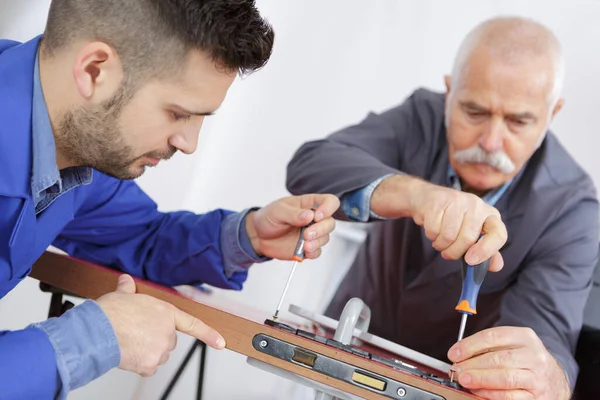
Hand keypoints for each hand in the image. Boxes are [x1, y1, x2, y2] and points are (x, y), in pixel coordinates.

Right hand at [97, 274, 225, 376]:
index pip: (192, 324)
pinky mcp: (150, 364)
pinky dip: (141, 365)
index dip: (209, 334)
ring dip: (149, 351)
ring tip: (130, 341)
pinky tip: (129, 354)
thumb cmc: (110, 313)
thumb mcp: (122, 294)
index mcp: (165, 312)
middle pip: (168, 340)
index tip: (221, 342)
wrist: (98, 331)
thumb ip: (129, 289)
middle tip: (137, 333)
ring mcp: (160, 349)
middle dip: (156, 339)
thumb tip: (125, 281)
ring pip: (159, 354)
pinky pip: (148, 368)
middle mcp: (167, 331)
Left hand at [245, 193, 339, 259]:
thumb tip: (309, 215)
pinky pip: (318, 251)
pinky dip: (313, 252)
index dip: (328, 208)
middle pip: (330, 222)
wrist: (258, 236)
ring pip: (325, 237)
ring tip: (304, 244)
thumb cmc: (268, 218)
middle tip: (307, 234)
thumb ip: (293, 213)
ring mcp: (311, 234)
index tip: (317, 216)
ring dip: (317, 242)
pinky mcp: (307, 247)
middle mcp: (313, 219)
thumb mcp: (277, 211)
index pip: (329, 201)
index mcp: (308, 204)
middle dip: (321, 229)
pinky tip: (305, 250)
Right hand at [372, 175, 506, 269]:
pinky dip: (430, 233)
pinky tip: (431, 226)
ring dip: (440, 243)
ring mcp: (457, 200)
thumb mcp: (468, 235)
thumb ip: (483, 251)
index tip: (473, 260)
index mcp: (488, 214)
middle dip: (455, 251)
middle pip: (469, 239)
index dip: (488, 249)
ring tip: (438, 236)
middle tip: (448, 251)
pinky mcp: (438, 200)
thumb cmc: (450, 220)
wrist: (424, 199)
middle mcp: (476, 204)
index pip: (498, 232)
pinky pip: (434, 229)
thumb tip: (496, 267)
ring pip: (450, 236)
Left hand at [448, 326, 570, 399]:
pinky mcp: (536, 396)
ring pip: (504, 378)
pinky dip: (490, 394)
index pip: (493, 337)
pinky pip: (509, 396)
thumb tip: (460, 356)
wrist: (554, 378)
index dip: (470, 345)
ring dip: (480, 379)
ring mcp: (537, 377)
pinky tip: (478, 391)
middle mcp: (534, 356)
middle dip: (472, 365)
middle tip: (457, 369)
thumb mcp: (512, 344)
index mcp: (525, 337)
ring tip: (464, 379)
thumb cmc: (525, 359)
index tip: (454, 353)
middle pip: (498, 359)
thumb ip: (488, 347)